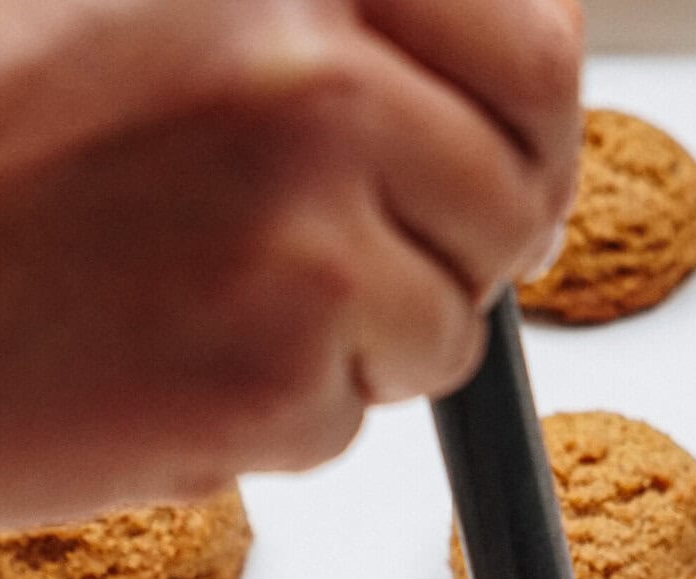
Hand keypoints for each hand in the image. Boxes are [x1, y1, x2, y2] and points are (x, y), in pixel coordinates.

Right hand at [0, 0, 580, 522]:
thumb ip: (307, 14)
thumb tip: (507, 45)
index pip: (530, 47)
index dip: (530, 121)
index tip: (506, 155)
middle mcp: (313, 82)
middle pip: (511, 203)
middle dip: (451, 245)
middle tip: (350, 259)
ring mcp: (302, 236)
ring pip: (441, 329)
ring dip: (357, 340)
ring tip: (207, 297)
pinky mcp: (273, 377)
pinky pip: (353, 420)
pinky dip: (280, 414)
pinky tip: (166, 358)